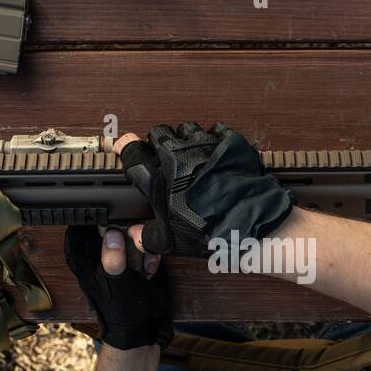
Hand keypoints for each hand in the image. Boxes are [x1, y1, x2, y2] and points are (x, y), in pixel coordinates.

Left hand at [63, 225, 171, 349]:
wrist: (142, 328)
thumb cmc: (121, 312)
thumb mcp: (115, 285)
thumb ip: (112, 259)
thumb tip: (112, 234)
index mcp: (84, 259)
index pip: (80, 228)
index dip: (93, 218)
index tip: (111, 216)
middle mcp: (99, 255)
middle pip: (110, 227)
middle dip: (128, 233)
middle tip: (138, 241)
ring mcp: (118, 258)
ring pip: (130, 235)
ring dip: (142, 246)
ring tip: (146, 266)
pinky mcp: (135, 261)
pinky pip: (143, 247)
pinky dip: (149, 256)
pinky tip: (150, 270)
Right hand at [115, 122, 292, 256]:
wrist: (247, 221)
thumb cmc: (208, 230)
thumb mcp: (171, 241)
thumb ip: (148, 236)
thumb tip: (136, 235)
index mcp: (158, 178)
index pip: (132, 153)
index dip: (125, 147)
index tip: (123, 144)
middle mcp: (177, 156)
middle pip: (158, 133)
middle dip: (158, 141)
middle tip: (165, 154)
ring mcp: (203, 145)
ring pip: (186, 128)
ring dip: (186, 138)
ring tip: (192, 153)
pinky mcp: (227, 142)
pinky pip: (216, 131)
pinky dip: (214, 139)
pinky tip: (216, 153)